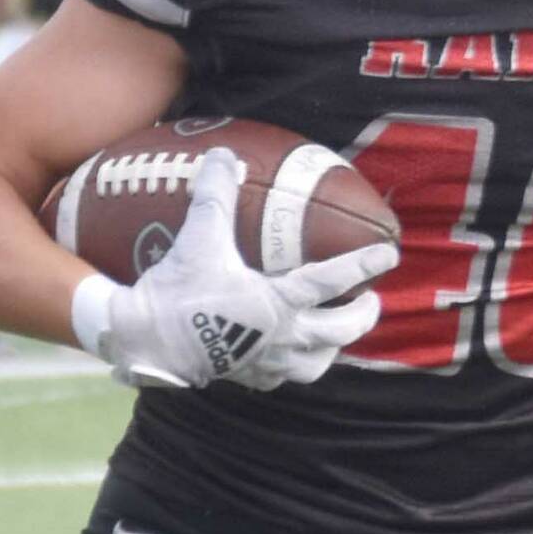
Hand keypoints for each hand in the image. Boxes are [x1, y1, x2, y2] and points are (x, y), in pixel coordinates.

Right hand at [76, 149, 398, 390]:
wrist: (142, 342)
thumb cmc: (176, 291)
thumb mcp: (199, 237)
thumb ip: (215, 195)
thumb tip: (223, 155)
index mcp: (278, 302)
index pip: (333, 280)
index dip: (364, 265)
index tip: (390, 254)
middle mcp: (280, 336)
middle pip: (339, 331)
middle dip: (362, 316)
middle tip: (371, 299)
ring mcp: (265, 363)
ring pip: (316, 363)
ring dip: (332, 347)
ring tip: (337, 333)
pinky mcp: (246, 378)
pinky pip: (282, 378)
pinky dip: (294, 366)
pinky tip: (288, 353)